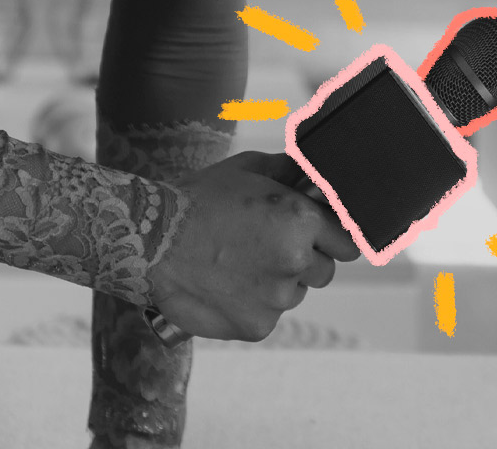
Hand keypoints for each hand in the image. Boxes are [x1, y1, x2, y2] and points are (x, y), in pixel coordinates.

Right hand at [143, 151, 357, 340]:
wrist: (148, 242)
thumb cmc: (197, 200)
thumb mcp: (248, 169)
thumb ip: (292, 173)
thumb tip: (318, 174)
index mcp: (301, 220)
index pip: (348, 241)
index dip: (331, 237)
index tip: (318, 237)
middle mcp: (295, 260)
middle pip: (325, 271)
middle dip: (305, 261)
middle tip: (267, 248)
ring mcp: (276, 297)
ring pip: (295, 294)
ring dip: (278, 283)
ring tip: (239, 264)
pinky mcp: (257, 325)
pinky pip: (269, 315)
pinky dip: (253, 305)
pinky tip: (226, 286)